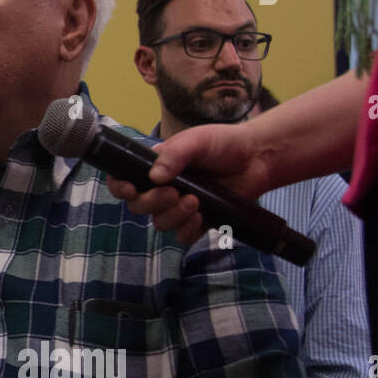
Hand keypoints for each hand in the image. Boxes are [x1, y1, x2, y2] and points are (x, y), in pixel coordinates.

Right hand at [105, 122, 271, 244]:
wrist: (258, 158)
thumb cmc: (223, 143)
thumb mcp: (196, 140)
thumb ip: (174, 155)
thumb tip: (154, 176)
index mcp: (154, 167)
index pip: (123, 179)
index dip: (120, 188)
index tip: (130, 190)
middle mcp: (162, 188)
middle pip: (139, 206)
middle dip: (152, 202)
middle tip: (174, 193)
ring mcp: (179, 206)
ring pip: (160, 223)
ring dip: (173, 216)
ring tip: (195, 203)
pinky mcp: (199, 220)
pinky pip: (182, 236)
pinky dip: (188, 230)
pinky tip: (201, 218)